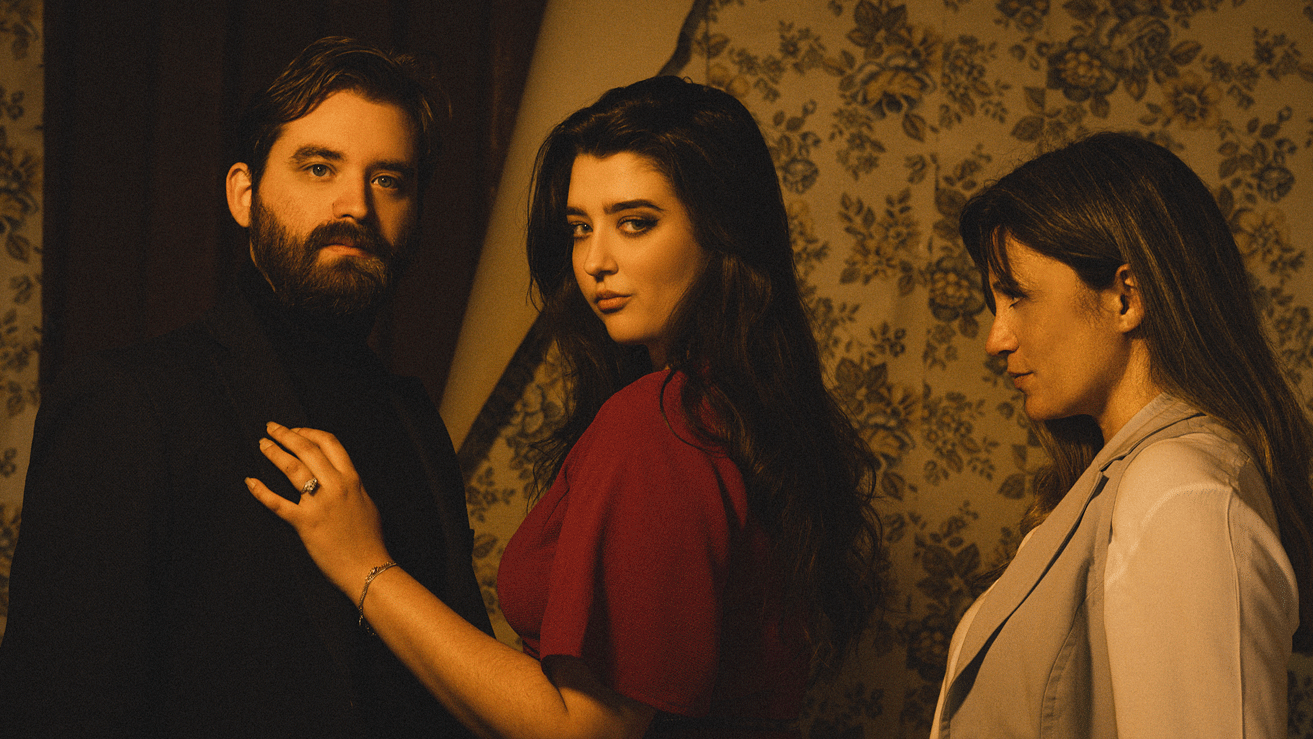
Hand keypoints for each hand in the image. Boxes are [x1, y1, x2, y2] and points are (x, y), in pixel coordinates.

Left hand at [246, 422, 392, 595]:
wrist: (368, 568)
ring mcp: (319, 504)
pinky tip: (250, 481)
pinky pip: (277, 503)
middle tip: (271, 428)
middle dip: (286, 435)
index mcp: (352, 479)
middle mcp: (336, 486)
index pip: (329, 443)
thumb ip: (352, 487)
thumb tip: (340, 478)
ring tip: (263, 445)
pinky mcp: (304, 523)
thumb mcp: (367, 503)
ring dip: (274, 453)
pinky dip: (261, 491)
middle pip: (307, 450)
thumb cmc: (369, 540)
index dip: (309, 432)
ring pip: (292, 468)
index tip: (297, 430)